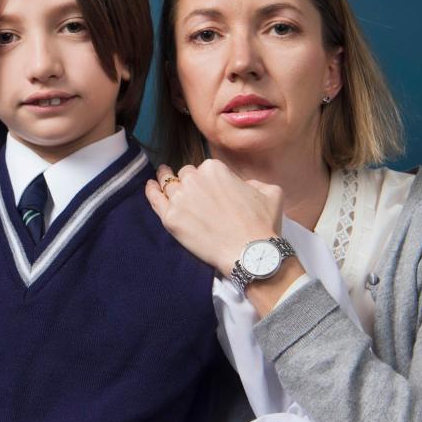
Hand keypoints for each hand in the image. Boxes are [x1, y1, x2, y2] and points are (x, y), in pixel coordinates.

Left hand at [144, 160, 283, 274]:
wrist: (250, 253)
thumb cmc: (262, 224)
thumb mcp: (270, 192)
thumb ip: (253, 182)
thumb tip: (243, 186)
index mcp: (215, 168)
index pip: (203, 169)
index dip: (207, 181)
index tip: (210, 192)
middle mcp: (194, 178)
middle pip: (185, 176)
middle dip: (189, 184)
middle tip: (194, 197)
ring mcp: (180, 198)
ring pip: (169, 186)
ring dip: (167, 183)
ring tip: (163, 182)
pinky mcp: (170, 219)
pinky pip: (155, 200)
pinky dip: (151, 191)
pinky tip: (151, 186)